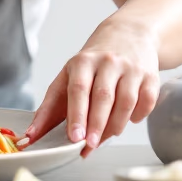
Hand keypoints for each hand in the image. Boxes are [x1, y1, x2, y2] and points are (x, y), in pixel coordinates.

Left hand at [23, 19, 159, 157]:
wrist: (128, 34)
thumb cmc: (92, 64)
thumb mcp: (67, 77)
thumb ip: (49, 108)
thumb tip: (31, 136)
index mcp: (82, 62)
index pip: (79, 89)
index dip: (77, 114)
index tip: (74, 137)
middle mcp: (108, 62)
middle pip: (103, 97)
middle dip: (96, 124)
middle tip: (89, 145)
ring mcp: (131, 68)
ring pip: (126, 102)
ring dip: (115, 125)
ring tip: (105, 137)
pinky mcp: (150, 76)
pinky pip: (146, 101)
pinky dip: (138, 116)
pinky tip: (129, 120)